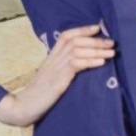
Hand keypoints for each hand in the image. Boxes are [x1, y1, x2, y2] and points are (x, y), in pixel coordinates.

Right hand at [0, 24, 114, 126]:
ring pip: (77, 51)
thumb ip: (62, 68)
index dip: (82, 29)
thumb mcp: (51, 77)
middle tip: (112, 43)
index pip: (66, 36)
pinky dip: (90, 62)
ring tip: (112, 53)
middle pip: (75, 41)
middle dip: (95, 40)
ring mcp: (54, 68)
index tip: (98, 28)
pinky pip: (75, 65)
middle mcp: (53, 59)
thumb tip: (81, 63)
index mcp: (51, 57)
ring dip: (97, 50)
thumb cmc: (39, 95)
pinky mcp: (58, 80)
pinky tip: (101, 63)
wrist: (24, 107)